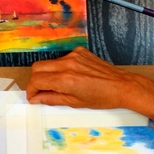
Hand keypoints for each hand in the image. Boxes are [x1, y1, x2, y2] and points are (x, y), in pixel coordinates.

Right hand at [26, 47, 153, 118]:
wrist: (121, 86)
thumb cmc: (101, 97)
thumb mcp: (74, 102)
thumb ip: (51, 99)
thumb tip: (36, 98)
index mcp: (65, 79)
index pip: (37, 80)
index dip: (31, 90)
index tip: (33, 97)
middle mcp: (67, 64)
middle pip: (37, 67)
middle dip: (35, 80)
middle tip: (41, 91)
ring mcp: (73, 55)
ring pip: (48, 62)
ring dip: (48, 74)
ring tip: (58, 85)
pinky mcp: (79, 51)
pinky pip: (61, 58)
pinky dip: (60, 68)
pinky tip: (70, 76)